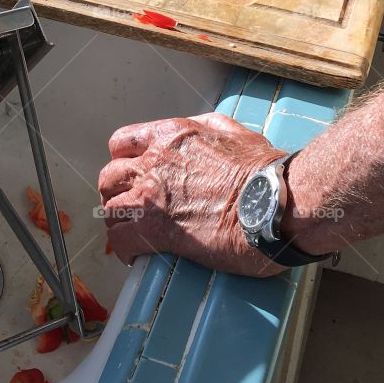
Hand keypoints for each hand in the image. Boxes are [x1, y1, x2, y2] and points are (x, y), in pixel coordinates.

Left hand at [98, 112, 285, 275]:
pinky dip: (125, 248)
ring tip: (132, 232)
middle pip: (110, 176)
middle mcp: (154, 162)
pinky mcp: (154, 229)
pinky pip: (120, 239)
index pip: (122, 143)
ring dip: (119, 220)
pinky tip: (136, 254)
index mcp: (171, 136)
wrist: (273, 205)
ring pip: (110, 207)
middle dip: (117, 192)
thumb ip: (207, 128)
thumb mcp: (234, 132)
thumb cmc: (264, 172)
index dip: (124, 161)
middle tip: (131, 206)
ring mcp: (151, 196)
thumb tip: (198, 133)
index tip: (133, 175)